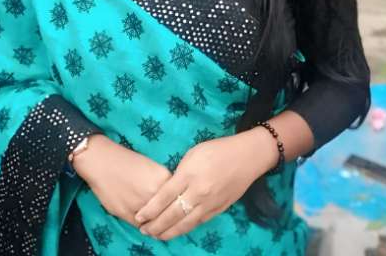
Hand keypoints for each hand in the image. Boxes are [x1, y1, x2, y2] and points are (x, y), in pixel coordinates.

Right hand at [73, 134, 171, 227]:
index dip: (176, 202)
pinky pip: (140, 226)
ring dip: (155, 224)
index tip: (175, 205)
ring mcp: (140, 204)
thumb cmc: (128, 160)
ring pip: (154, 222)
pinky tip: (143, 222)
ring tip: (155, 222)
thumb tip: (170, 198)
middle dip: (167, 215)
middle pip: (168, 212)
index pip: (178, 196)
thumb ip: (162, 183)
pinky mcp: (126, 214)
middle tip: (166, 217)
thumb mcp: (152, 167)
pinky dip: (143, 225)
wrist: (102, 161)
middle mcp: (154, 192)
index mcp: (163, 178)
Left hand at [133, 130, 277, 240]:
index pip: (164, 197)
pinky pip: (198, 222)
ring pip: (185, 224)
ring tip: (156, 235)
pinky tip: (176, 231)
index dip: (150, 210)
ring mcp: (210, 203)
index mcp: (189, 175)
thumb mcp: (193, 153)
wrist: (247, 157)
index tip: (139, 217)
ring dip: (168, 232)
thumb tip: (168, 189)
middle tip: (143, 230)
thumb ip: (180, 172)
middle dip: (155, 225)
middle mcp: (198, 192)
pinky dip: (185, 229)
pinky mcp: (219, 209)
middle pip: (172, 215)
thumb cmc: (218, 149)